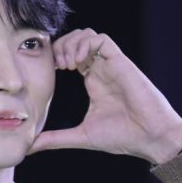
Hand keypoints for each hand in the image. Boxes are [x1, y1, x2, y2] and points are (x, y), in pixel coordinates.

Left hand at [28, 28, 181, 163]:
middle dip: (60, 46)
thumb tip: (30, 147)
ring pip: (87, 35)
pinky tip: (77, 63)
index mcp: (93, 81)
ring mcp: (111, 65)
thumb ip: (55, 138)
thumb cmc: (123, 137)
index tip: (48, 72)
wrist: (151, 138)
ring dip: (71, 44)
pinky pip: (101, 39)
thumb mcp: (81, 136)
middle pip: (76, 40)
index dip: (55, 57)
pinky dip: (85, 44)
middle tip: (56, 66)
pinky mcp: (121, 62)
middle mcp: (101, 70)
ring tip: (67, 64)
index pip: (70, 55)